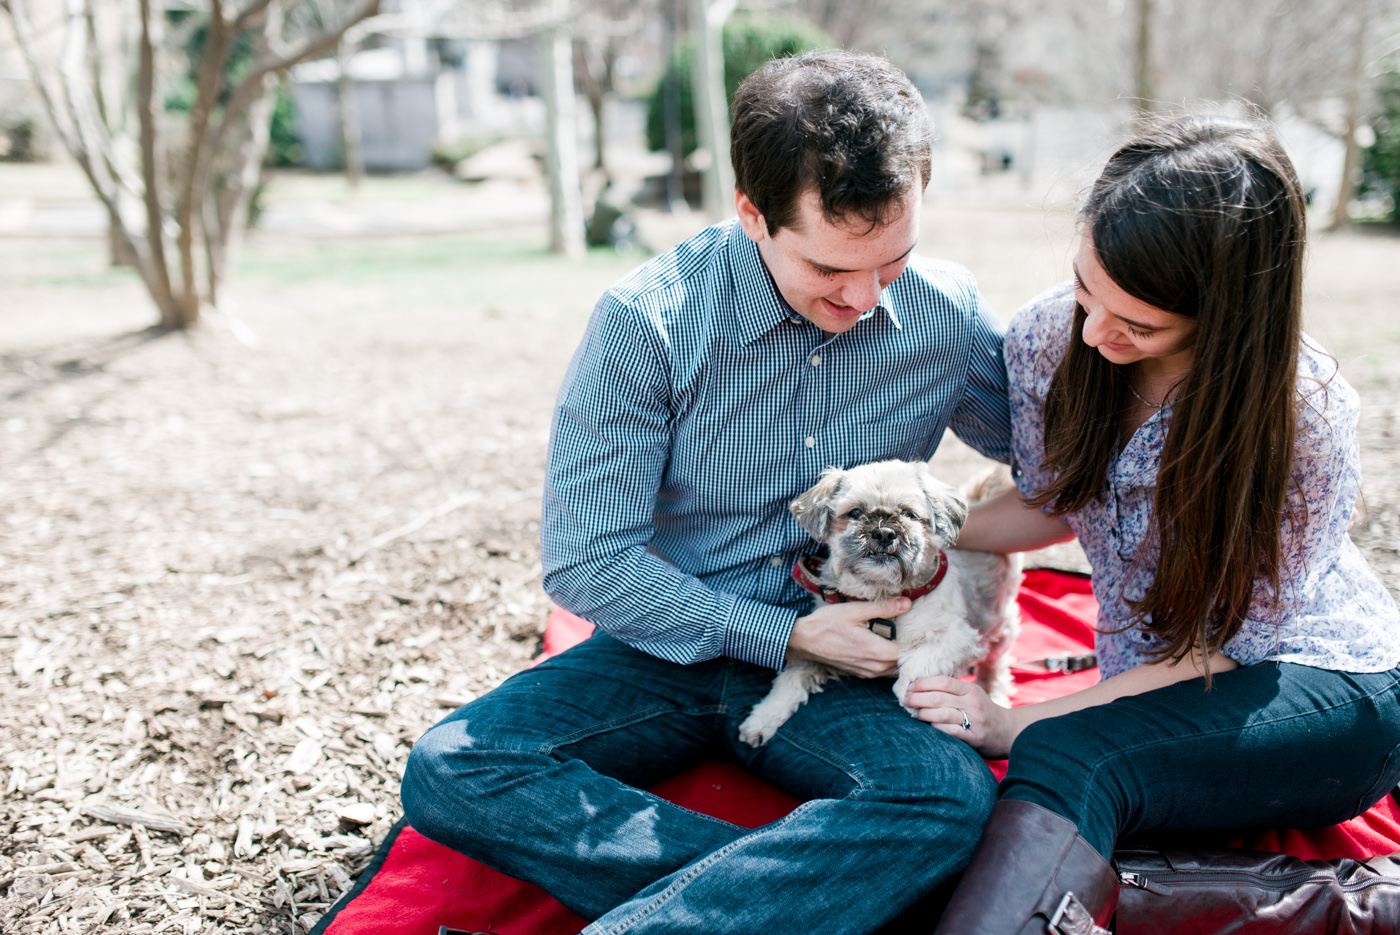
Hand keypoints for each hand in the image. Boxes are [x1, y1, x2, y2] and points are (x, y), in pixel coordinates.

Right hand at [786, 597, 908, 677]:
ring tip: (903, 639)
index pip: (909, 653)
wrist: (804, 640)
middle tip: (916, 633)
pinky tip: (888, 646)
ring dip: (900, 657)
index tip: (921, 629)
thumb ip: (883, 608)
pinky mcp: (861, 673)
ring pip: (894, 669)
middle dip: (911, 650)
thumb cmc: (827, 624)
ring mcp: (867, 672)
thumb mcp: (855, 611)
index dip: (918, 642)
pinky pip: (883, 671)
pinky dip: (889, 662)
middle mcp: (875, 667)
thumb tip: (907, 603)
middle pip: (904, 663)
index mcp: (877, 651)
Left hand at [904, 676, 1016, 758]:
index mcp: (970, 690)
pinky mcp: (975, 738)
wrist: (1009, 732)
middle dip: (918, 698)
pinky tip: (929, 727)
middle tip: (906, 701)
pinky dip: (938, 728)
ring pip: (943, 714)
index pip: (943, 682)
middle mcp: (973, 703)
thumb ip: (952, 690)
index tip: (909, 687)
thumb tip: (920, 686)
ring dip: (924, 713)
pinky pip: (952, 732)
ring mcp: (975, 721)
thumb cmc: (983, 712)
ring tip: (915, 714)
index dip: (923, 683)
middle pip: (939, 697)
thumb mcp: (972, 695)